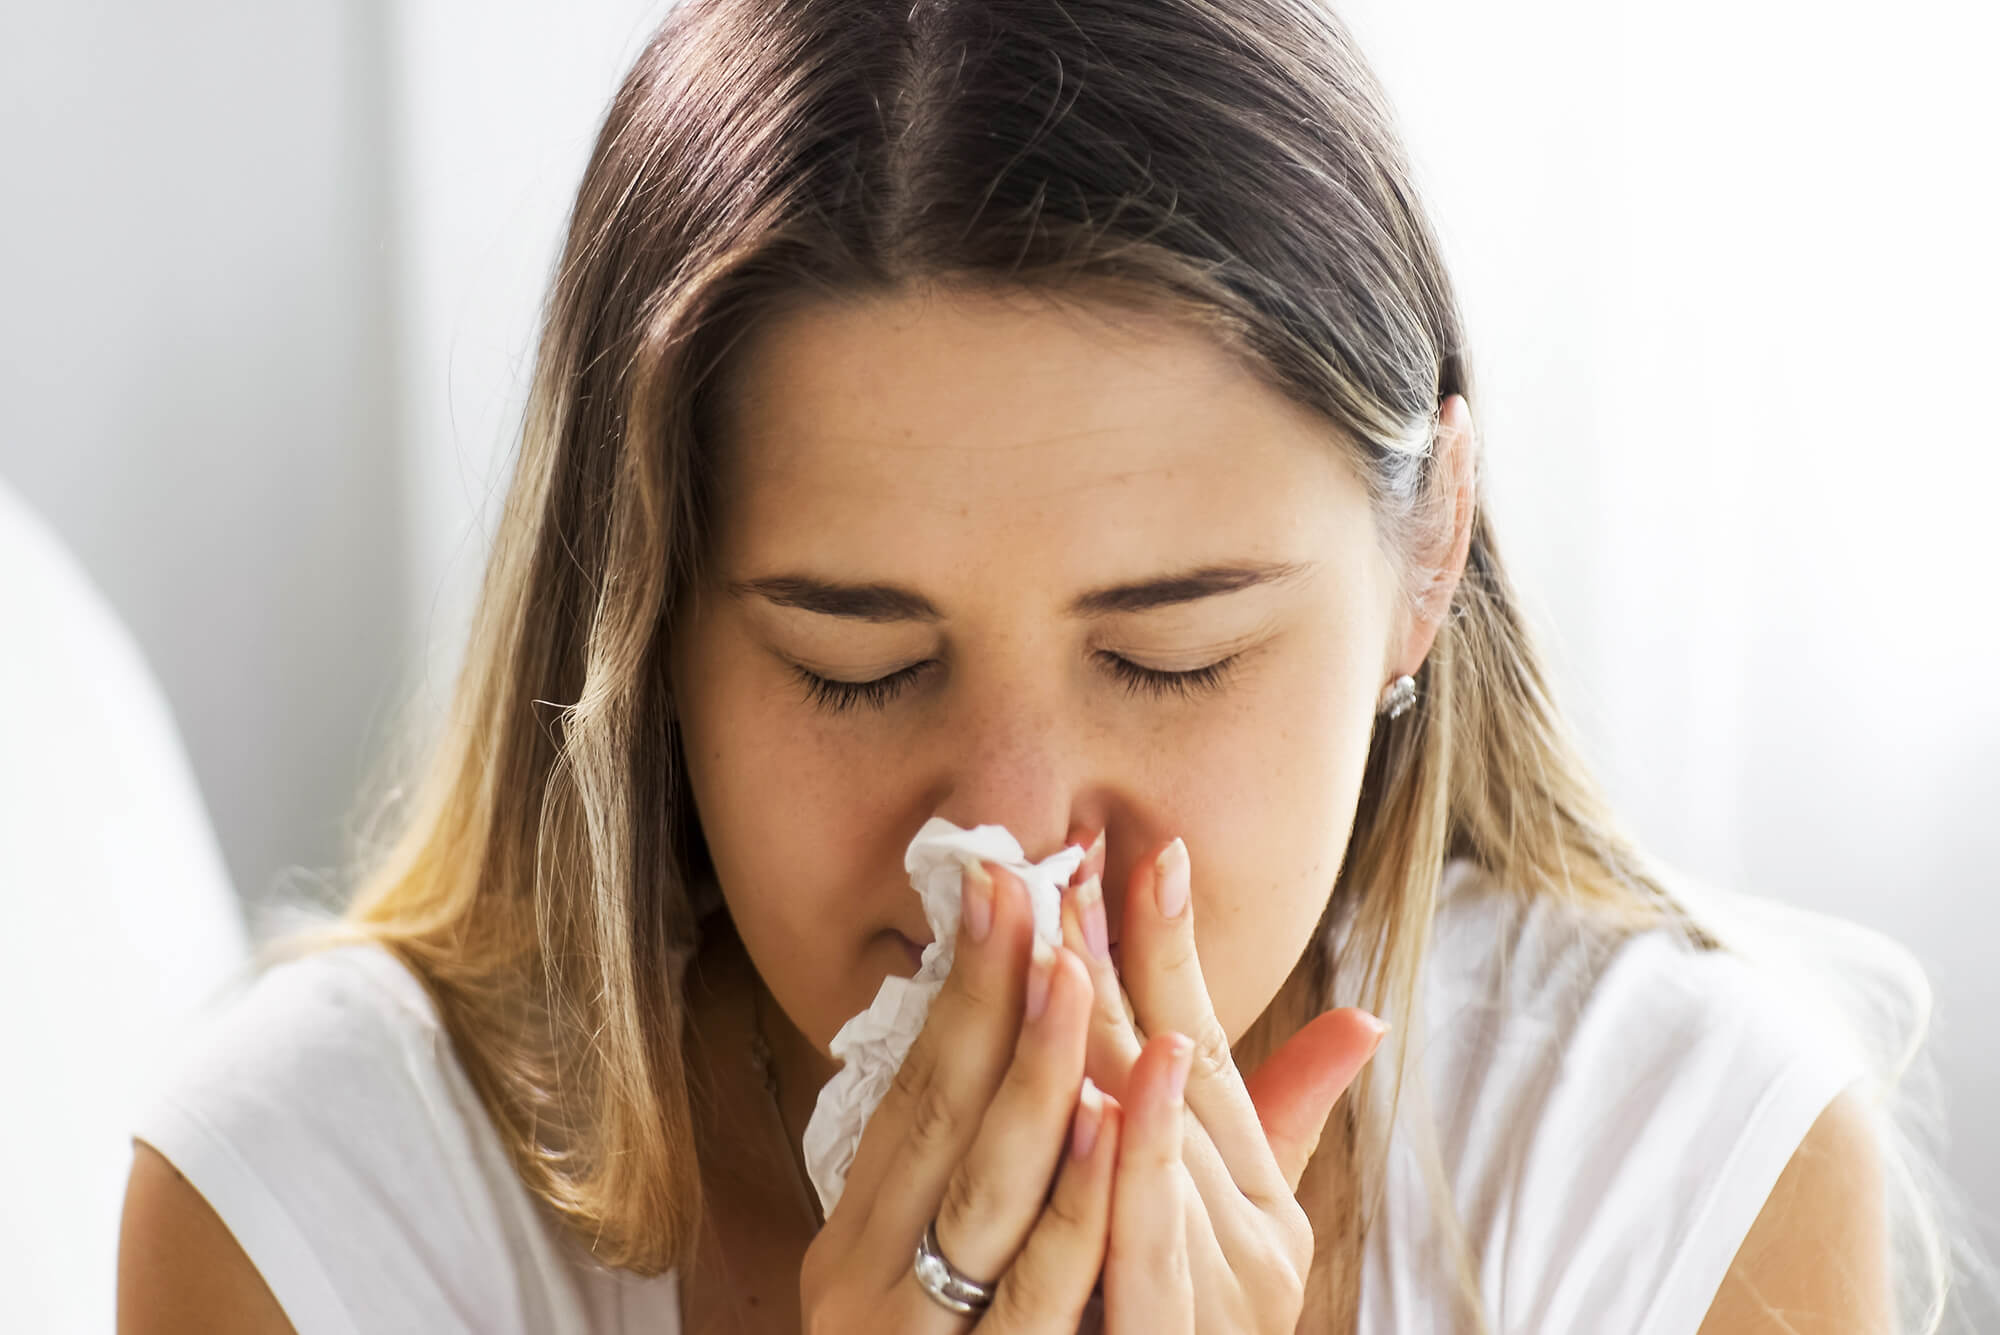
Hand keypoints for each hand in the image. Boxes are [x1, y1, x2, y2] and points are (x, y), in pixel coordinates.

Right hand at [800, 854, 1123, 1331]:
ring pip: (983, 1189)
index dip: (960, 990)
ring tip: (1071, 969)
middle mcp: (867, 1279)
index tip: (999, 886)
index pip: (913, 1094)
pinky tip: (1107, 1123)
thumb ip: (981, 1195)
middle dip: (986, 995)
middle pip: (937, 1119)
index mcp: (859, 1240)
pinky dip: (1072, 1204)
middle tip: (1026, 883)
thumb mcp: (933, 1288)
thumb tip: (1043, 1085)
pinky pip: (1033, 1292)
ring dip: (1034, 1072)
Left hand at [1056, 828, 1386, 1332]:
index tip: (1149, 849)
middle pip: (1177, 1077)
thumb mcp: (1251, 1230)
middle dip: (1122, 962)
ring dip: (1115, 1038)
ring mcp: (1213, 1289)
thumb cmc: (1206, 1326)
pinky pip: (1139, 1252)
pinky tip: (1102, 1095)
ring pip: (1157, 1149)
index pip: (1210, 1047)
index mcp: (1255, 1192)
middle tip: (1073, 860)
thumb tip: (1363, 1017)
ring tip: (1074, 943)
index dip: (1175, 947)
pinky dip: (1126, 1171)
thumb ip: (1288, 1122)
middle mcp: (1248, 1232)